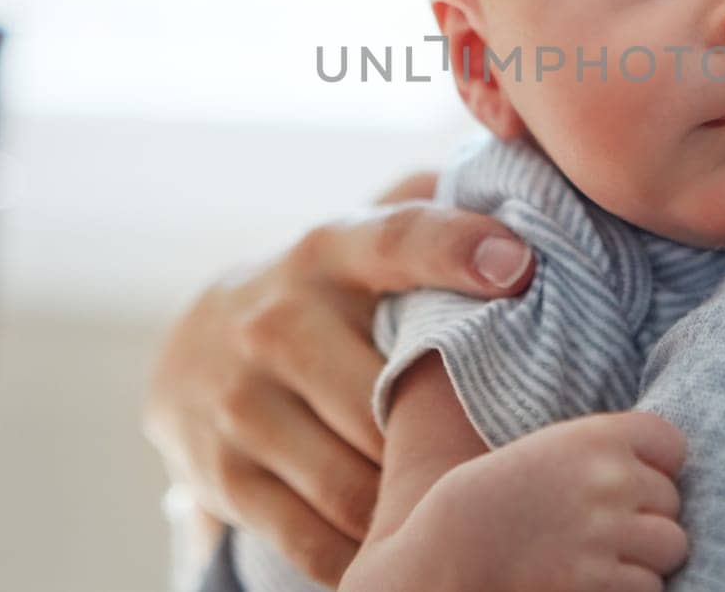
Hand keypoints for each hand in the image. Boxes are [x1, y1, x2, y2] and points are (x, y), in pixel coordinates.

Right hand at [142, 171, 535, 585]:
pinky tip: (400, 547)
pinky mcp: (221, 475)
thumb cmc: (327, 292)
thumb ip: (440, 203)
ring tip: (459, 506)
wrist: (191, 353)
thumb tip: (533, 171)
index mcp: (332, 250)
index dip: (457, 251)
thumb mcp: (365, 235)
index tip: (518, 267)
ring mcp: (242, 402)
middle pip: (388, 398)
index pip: (398, 240)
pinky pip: (314, 539)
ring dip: (412, 505)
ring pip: (355, 483)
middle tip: (510, 454)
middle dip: (450, 435)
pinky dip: (364, 556)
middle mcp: (279, 320)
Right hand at [403, 411, 689, 591]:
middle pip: (672, 501)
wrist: (450, 550)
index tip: (630, 482)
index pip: (673, 445)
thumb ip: (608, 454)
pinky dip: (627, 588)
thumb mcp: (553, 451)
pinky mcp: (598, 582)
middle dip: (645, 517)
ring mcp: (605, 533)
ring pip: (671, 546)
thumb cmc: (503, 498)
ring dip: (644, 557)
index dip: (657, 467)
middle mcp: (608, 479)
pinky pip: (649, 587)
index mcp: (597, 436)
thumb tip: (674, 474)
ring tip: (599, 555)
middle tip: (599, 526)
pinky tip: (590, 580)